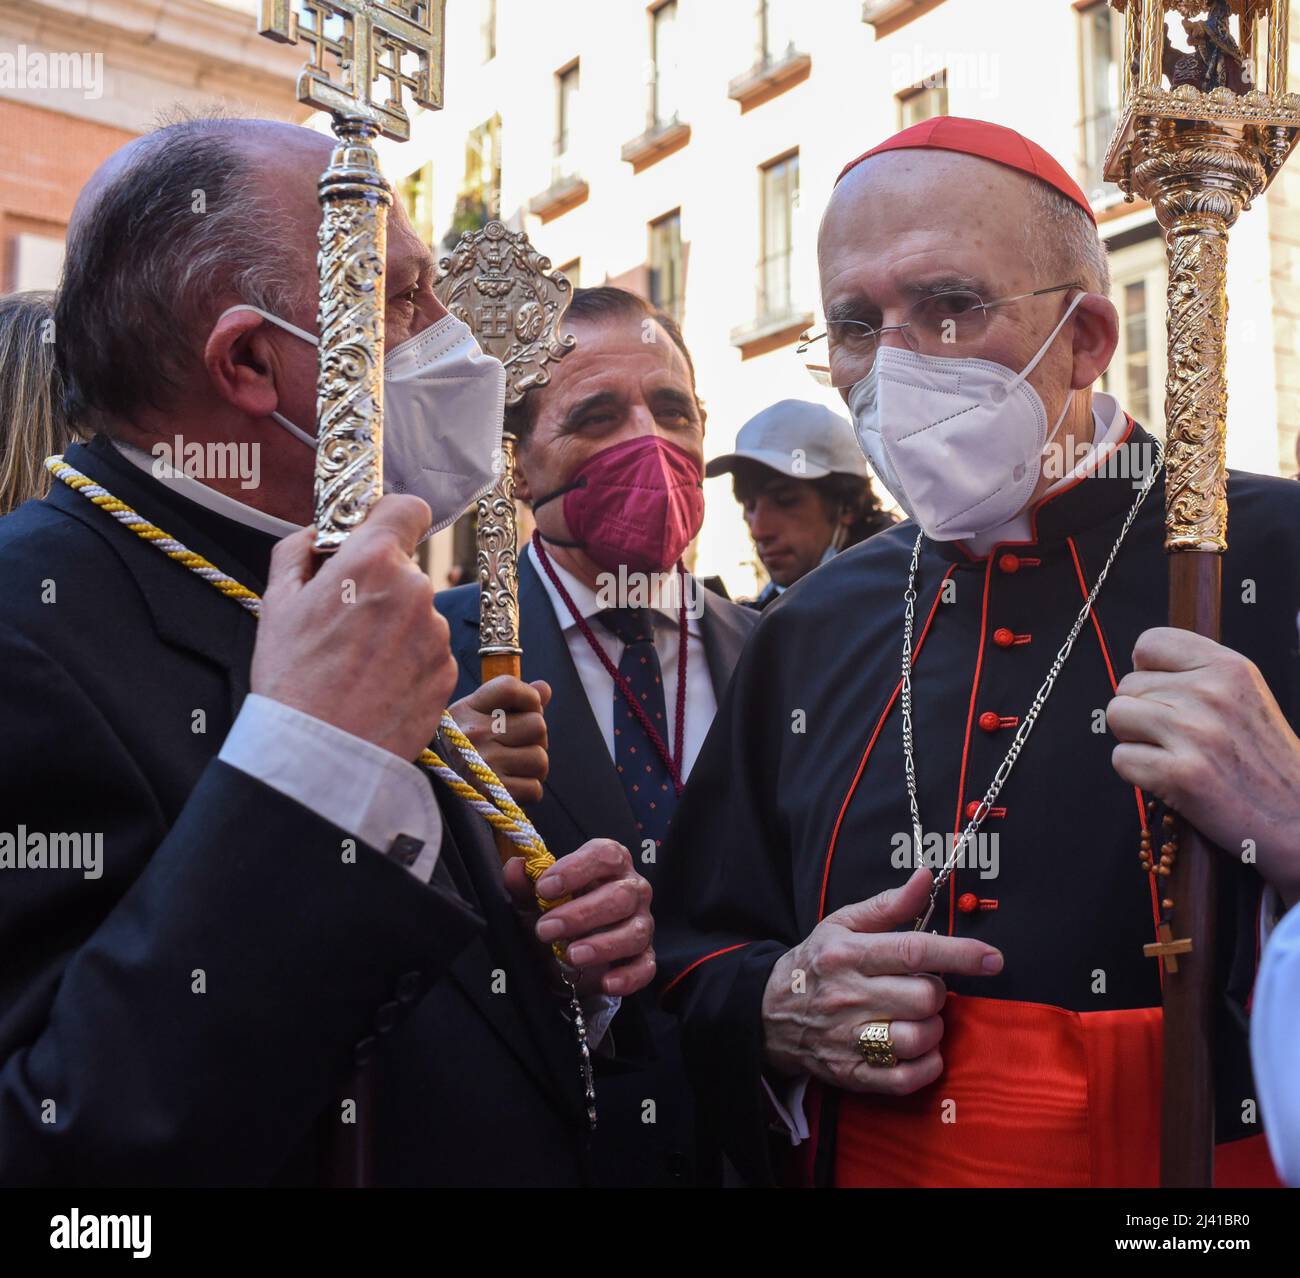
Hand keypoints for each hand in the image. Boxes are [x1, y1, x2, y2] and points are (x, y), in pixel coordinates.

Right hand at [251, 495, 456, 760]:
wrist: (321, 753)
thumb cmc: (292, 677)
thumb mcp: (277, 602)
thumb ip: (299, 550)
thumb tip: (319, 532)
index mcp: (373, 561)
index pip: (408, 508)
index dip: (389, 520)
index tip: (374, 537)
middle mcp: (415, 590)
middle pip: (407, 569)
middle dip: (381, 585)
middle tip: (346, 621)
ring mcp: (436, 633)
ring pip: (419, 614)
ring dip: (396, 627)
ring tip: (357, 663)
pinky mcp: (446, 671)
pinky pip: (429, 651)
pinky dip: (408, 662)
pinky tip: (376, 684)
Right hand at [449, 676, 551, 803]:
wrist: (430, 790)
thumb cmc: (459, 748)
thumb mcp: (474, 716)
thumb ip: (512, 701)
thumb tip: (545, 689)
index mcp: (467, 710)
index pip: (511, 688)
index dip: (530, 698)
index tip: (525, 710)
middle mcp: (474, 734)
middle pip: (537, 725)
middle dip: (535, 738)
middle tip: (517, 746)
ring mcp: (483, 765)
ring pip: (540, 758)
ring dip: (533, 766)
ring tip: (514, 767)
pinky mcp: (492, 794)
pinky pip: (535, 788)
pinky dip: (528, 790)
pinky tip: (511, 786)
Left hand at [504, 839, 654, 997]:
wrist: (562, 956)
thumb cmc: (554, 914)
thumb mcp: (532, 901)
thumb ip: (524, 884)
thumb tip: (516, 866)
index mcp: (608, 864)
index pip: (604, 855)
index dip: (576, 869)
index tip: (545, 888)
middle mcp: (631, 889)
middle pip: (620, 896)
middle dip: (582, 914)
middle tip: (547, 929)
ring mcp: (641, 922)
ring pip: (634, 932)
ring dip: (603, 945)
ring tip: (572, 955)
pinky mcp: (645, 955)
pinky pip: (646, 966)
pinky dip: (629, 976)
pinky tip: (607, 983)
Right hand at [760, 869, 1002, 1093]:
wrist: (769, 1012)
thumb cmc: (815, 963)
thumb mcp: (842, 924)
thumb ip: (888, 905)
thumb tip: (925, 878)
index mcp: (848, 953)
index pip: (914, 950)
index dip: (960, 954)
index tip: (992, 958)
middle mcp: (849, 995)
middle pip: (924, 997)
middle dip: (936, 992)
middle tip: (922, 988)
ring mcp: (849, 1038)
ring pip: (920, 1037)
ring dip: (932, 1028)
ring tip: (918, 1018)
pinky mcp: (852, 1072)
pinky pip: (907, 1077)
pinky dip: (926, 1065)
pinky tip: (920, 1049)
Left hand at [1108, 628, 1299, 908]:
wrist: (1298, 817)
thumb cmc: (1262, 759)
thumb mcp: (1244, 696)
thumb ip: (1196, 675)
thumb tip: (1138, 666)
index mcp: (1230, 667)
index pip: (1150, 643)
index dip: (1148, 671)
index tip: (1165, 694)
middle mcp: (1212, 694)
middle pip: (1127, 685)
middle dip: (1143, 712)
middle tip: (1181, 739)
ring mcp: (1195, 733)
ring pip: (1117, 716)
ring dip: (1135, 739)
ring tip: (1173, 755)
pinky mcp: (1180, 774)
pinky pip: (1120, 758)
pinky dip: (1138, 773)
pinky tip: (1171, 779)